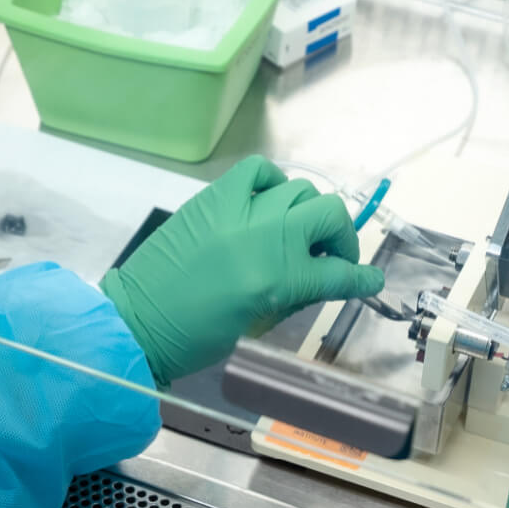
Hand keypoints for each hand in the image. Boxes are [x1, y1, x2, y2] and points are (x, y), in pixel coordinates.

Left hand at [100, 156, 385, 385]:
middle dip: (342, 238)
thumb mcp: (257, 323)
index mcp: (278, 279)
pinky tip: (269, 201)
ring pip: (300, 190)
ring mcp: (240, 212)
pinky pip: (258, 171)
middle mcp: (266, 237)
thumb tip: (322, 277)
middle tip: (331, 257)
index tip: (369, 281)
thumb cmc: (198, 337)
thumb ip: (294, 296)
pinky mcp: (214, 198)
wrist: (139, 321)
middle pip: (329, 217)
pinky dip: (273, 182)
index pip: (338, 273)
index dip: (360, 279)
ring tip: (298, 231)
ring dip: (310, 212)